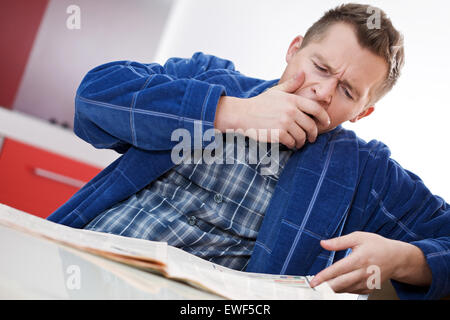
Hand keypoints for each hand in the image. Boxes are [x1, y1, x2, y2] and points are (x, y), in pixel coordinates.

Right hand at [214, 72, 330, 148]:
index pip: (316, 109)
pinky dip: (292, 145)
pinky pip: (292, 142)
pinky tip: (290, 144)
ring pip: (302, 136)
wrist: (242, 114)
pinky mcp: (278, 134)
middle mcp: (291, 111)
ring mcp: (285, 123)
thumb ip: (291, 84)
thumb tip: (302, 73)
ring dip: (302, 141)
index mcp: (292, 100)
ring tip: (299, 143)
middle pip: (311, 126)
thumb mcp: (276, 91)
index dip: (324, 118)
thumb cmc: (259, 103)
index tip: (325, 123)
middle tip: (311, 138)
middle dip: (313, 134)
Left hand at [309, 232, 430, 294]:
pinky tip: (337, 284)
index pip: (338, 270)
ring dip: (332, 288)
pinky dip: (342, 289)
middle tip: (315, 286)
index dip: (324, 277)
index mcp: (360, 259)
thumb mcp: (358, 237)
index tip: (314, 281)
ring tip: (322, 284)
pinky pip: (352, 291)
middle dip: (325, 286)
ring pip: (345, 289)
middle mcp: (363, 273)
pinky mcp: (368, 288)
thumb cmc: (377, 245)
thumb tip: (323, 243)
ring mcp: (367, 282)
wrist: (396, 258)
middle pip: (341, 284)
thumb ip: (339, 241)